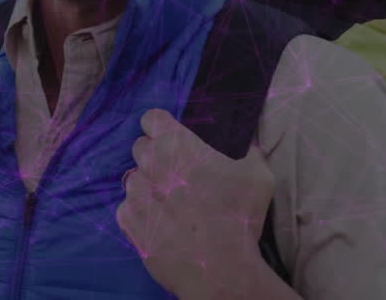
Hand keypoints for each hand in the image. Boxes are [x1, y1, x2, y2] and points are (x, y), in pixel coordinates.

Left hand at [116, 109, 275, 298]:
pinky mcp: (127, 220)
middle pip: (141, 148)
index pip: (152, 118)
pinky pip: (128, 207)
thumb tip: (251, 146)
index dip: (161, 127)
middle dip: (156, 157)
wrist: (220, 266)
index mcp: (176, 144)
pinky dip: (141, 214)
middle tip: (177, 176)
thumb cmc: (239, 216)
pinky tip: (161, 225)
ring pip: (134, 179)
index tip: (171, 140)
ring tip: (170, 205)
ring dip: (148, 186)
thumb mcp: (259, 176)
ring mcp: (135, 192)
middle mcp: (149, 163)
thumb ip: (250, 154)